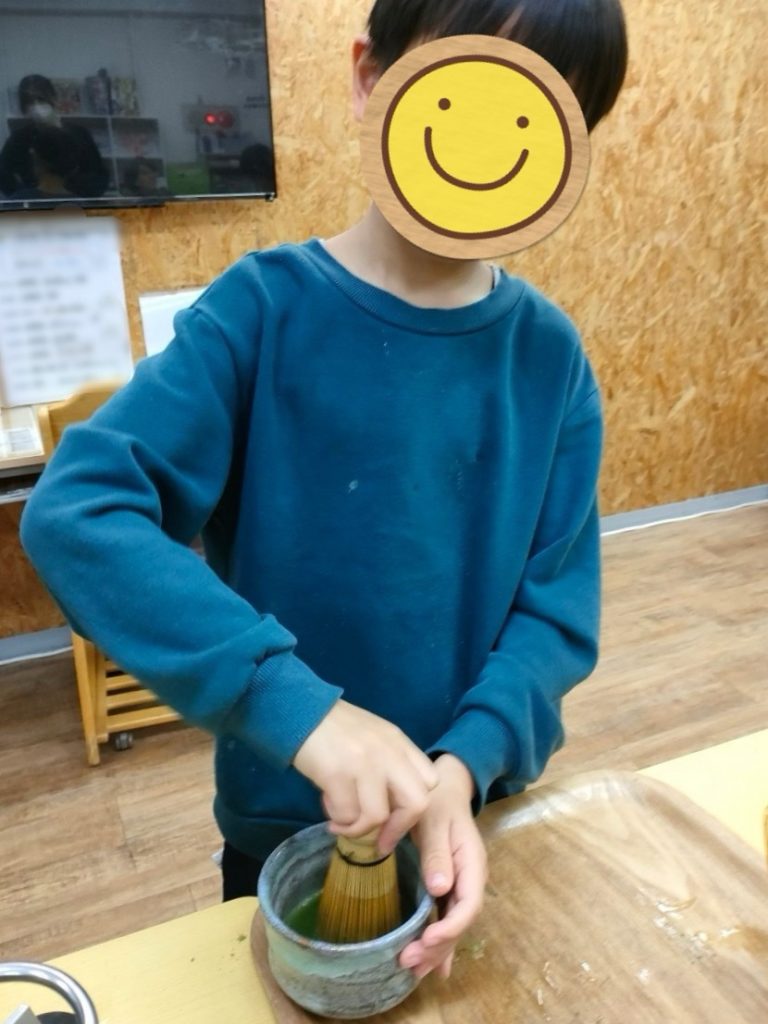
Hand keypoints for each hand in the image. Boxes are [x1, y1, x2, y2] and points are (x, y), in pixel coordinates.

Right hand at [293, 699, 438, 849]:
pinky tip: (327, 808)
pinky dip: (337, 819)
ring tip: (340, 822)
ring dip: (357, 828)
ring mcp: (365, 762)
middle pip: (416, 803)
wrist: (301, 711)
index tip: (397, 823)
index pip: (430, 781)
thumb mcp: (374, 738)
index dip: (416, 809)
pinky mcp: (338, 773)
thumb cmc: (335, 729)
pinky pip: (346, 814)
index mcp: (399, 743)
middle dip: (397, 830)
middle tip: (378, 841)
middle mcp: (388, 752)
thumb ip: (389, 765)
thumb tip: (390, 811)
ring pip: (377, 816)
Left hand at [399, 754, 486, 979]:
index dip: (450, 927)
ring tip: (413, 971)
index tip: (427, 940)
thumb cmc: (438, 800)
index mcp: (472, 864)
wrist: (444, 787)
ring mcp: (459, 885)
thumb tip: (440, 888)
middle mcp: (469, 879)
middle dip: (437, 946)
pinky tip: (432, 966)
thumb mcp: (435, 820)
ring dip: (435, 950)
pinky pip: (445, 918)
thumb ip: (437, 852)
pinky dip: (438, 942)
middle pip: (460, 922)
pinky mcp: (447, 886)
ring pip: (452, 925)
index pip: (468, 904)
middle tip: (409, 962)